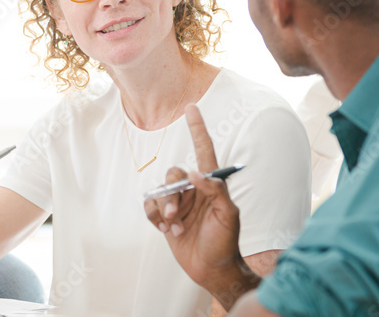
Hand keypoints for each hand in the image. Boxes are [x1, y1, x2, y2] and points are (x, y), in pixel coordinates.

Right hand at [144, 105, 247, 295]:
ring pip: (159, 191)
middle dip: (171, 194)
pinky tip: (167, 230)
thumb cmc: (226, 241)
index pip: (203, 150)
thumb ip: (215, 191)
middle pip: (173, 174)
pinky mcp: (166, 218)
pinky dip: (154, 217)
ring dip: (162, 209)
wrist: (212, 270)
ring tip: (173, 227)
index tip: (191, 108)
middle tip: (175, 215)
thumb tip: (196, 173)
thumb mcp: (228, 215)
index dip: (197, 129)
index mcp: (210, 185)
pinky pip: (150, 207)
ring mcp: (178, 204)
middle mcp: (193, 190)